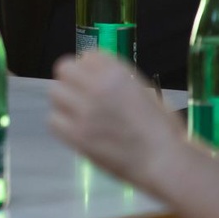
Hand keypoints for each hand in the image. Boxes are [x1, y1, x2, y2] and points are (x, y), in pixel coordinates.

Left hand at [48, 52, 184, 190]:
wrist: (165, 161)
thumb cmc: (163, 129)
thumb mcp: (144, 91)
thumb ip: (118, 82)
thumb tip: (97, 80)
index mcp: (116, 73)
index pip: (87, 56)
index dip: (90, 68)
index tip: (94, 79)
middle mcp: (96, 86)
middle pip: (64, 69)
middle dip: (72, 80)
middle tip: (81, 94)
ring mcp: (83, 111)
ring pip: (55, 92)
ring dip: (65, 101)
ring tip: (79, 113)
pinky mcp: (76, 135)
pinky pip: (53, 120)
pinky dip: (62, 124)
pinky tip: (76, 129)